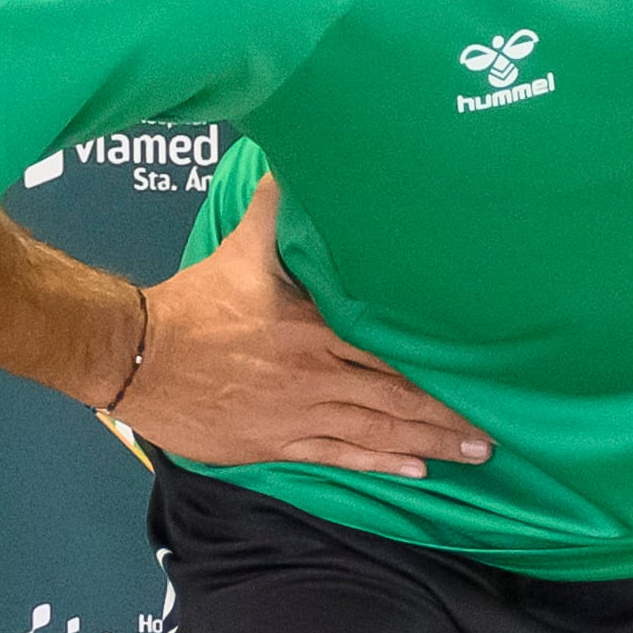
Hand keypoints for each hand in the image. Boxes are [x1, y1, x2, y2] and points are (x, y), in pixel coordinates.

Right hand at [115, 173, 488, 477]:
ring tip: (471, 453)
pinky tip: (413, 470)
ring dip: (427, 444)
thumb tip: (300, 163)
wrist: (137, 359)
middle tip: (495, 431)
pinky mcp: (274, 443)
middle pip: (396, 398)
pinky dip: (379, 463)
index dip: (439, 369)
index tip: (483, 376)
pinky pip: (337, 456)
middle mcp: (315, 376)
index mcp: (315, 330)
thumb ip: (279, 212)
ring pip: (376, 432)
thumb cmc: (193, 305)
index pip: (390, 352)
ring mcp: (297, 414)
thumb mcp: (241, 249)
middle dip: (448, 416)